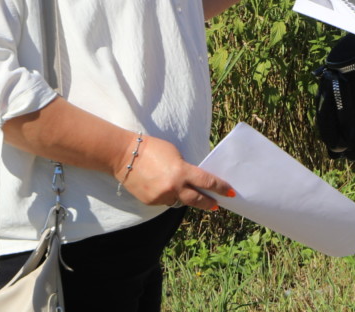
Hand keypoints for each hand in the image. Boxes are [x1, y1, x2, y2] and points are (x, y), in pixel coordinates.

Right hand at [118, 134, 234, 210]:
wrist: (125, 156)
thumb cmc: (152, 149)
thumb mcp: (175, 154)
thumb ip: (185, 169)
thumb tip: (194, 180)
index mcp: (182, 172)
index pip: (207, 182)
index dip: (221, 188)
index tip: (230, 192)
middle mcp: (173, 187)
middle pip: (198, 200)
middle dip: (209, 203)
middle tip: (216, 205)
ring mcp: (162, 197)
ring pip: (180, 201)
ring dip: (185, 197)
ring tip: (184, 189)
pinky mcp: (151, 202)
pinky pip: (166, 201)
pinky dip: (168, 196)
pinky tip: (163, 186)